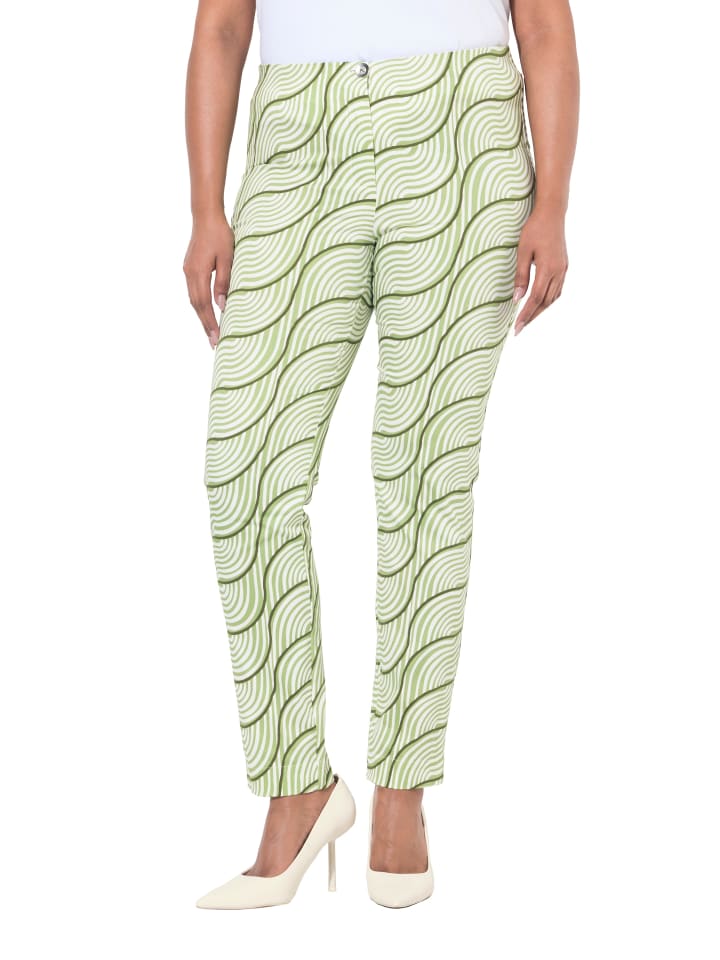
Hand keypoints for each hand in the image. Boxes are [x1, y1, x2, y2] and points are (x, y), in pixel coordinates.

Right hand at [183, 213, 234, 348]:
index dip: (210, 323)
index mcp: (198, 273)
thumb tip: (222, 306)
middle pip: (196, 306)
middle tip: (214, 344)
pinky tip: (206, 313)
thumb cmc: (220, 235)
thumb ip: (224, 282)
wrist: (205, 216)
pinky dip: (200, 305)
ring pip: (194, 300)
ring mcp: (187, 271)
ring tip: (211, 333)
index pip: (204, 305)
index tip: (217, 339)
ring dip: (202, 317)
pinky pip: (194, 292)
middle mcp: (189, 274)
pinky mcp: (190, 268)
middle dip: (205, 325)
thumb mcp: (228, 258)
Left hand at [512, 205, 568, 334]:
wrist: (552, 213)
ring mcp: (563, 270)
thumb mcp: (523, 251)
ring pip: (553, 298)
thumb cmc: (534, 229)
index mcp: (548, 268)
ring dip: (541, 310)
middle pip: (545, 302)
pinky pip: (557, 290)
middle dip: (532, 317)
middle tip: (519, 329)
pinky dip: (548, 300)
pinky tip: (540, 304)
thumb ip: (521, 276)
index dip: (526, 315)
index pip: (535, 298)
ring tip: (528, 319)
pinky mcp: (564, 266)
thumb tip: (517, 298)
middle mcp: (558, 272)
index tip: (517, 327)